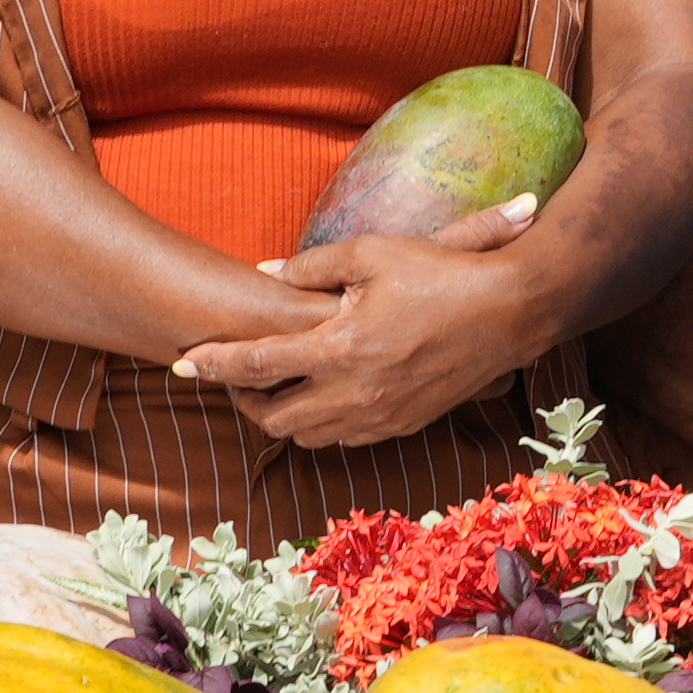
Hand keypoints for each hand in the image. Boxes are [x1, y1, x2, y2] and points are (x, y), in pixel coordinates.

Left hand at [182, 197, 550, 451]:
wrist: (512, 313)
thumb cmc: (443, 274)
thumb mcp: (373, 254)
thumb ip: (311, 267)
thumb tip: (263, 274)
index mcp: (342, 347)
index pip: (258, 363)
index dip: (213, 363)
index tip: (181, 360)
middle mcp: (356, 392)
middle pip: (273, 416)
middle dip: (243, 399)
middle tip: (234, 374)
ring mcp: (380, 415)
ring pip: (306, 436)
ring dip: (281, 415)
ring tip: (275, 386)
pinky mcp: (403, 425)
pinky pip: (343, 439)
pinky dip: (320, 423)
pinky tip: (324, 394)